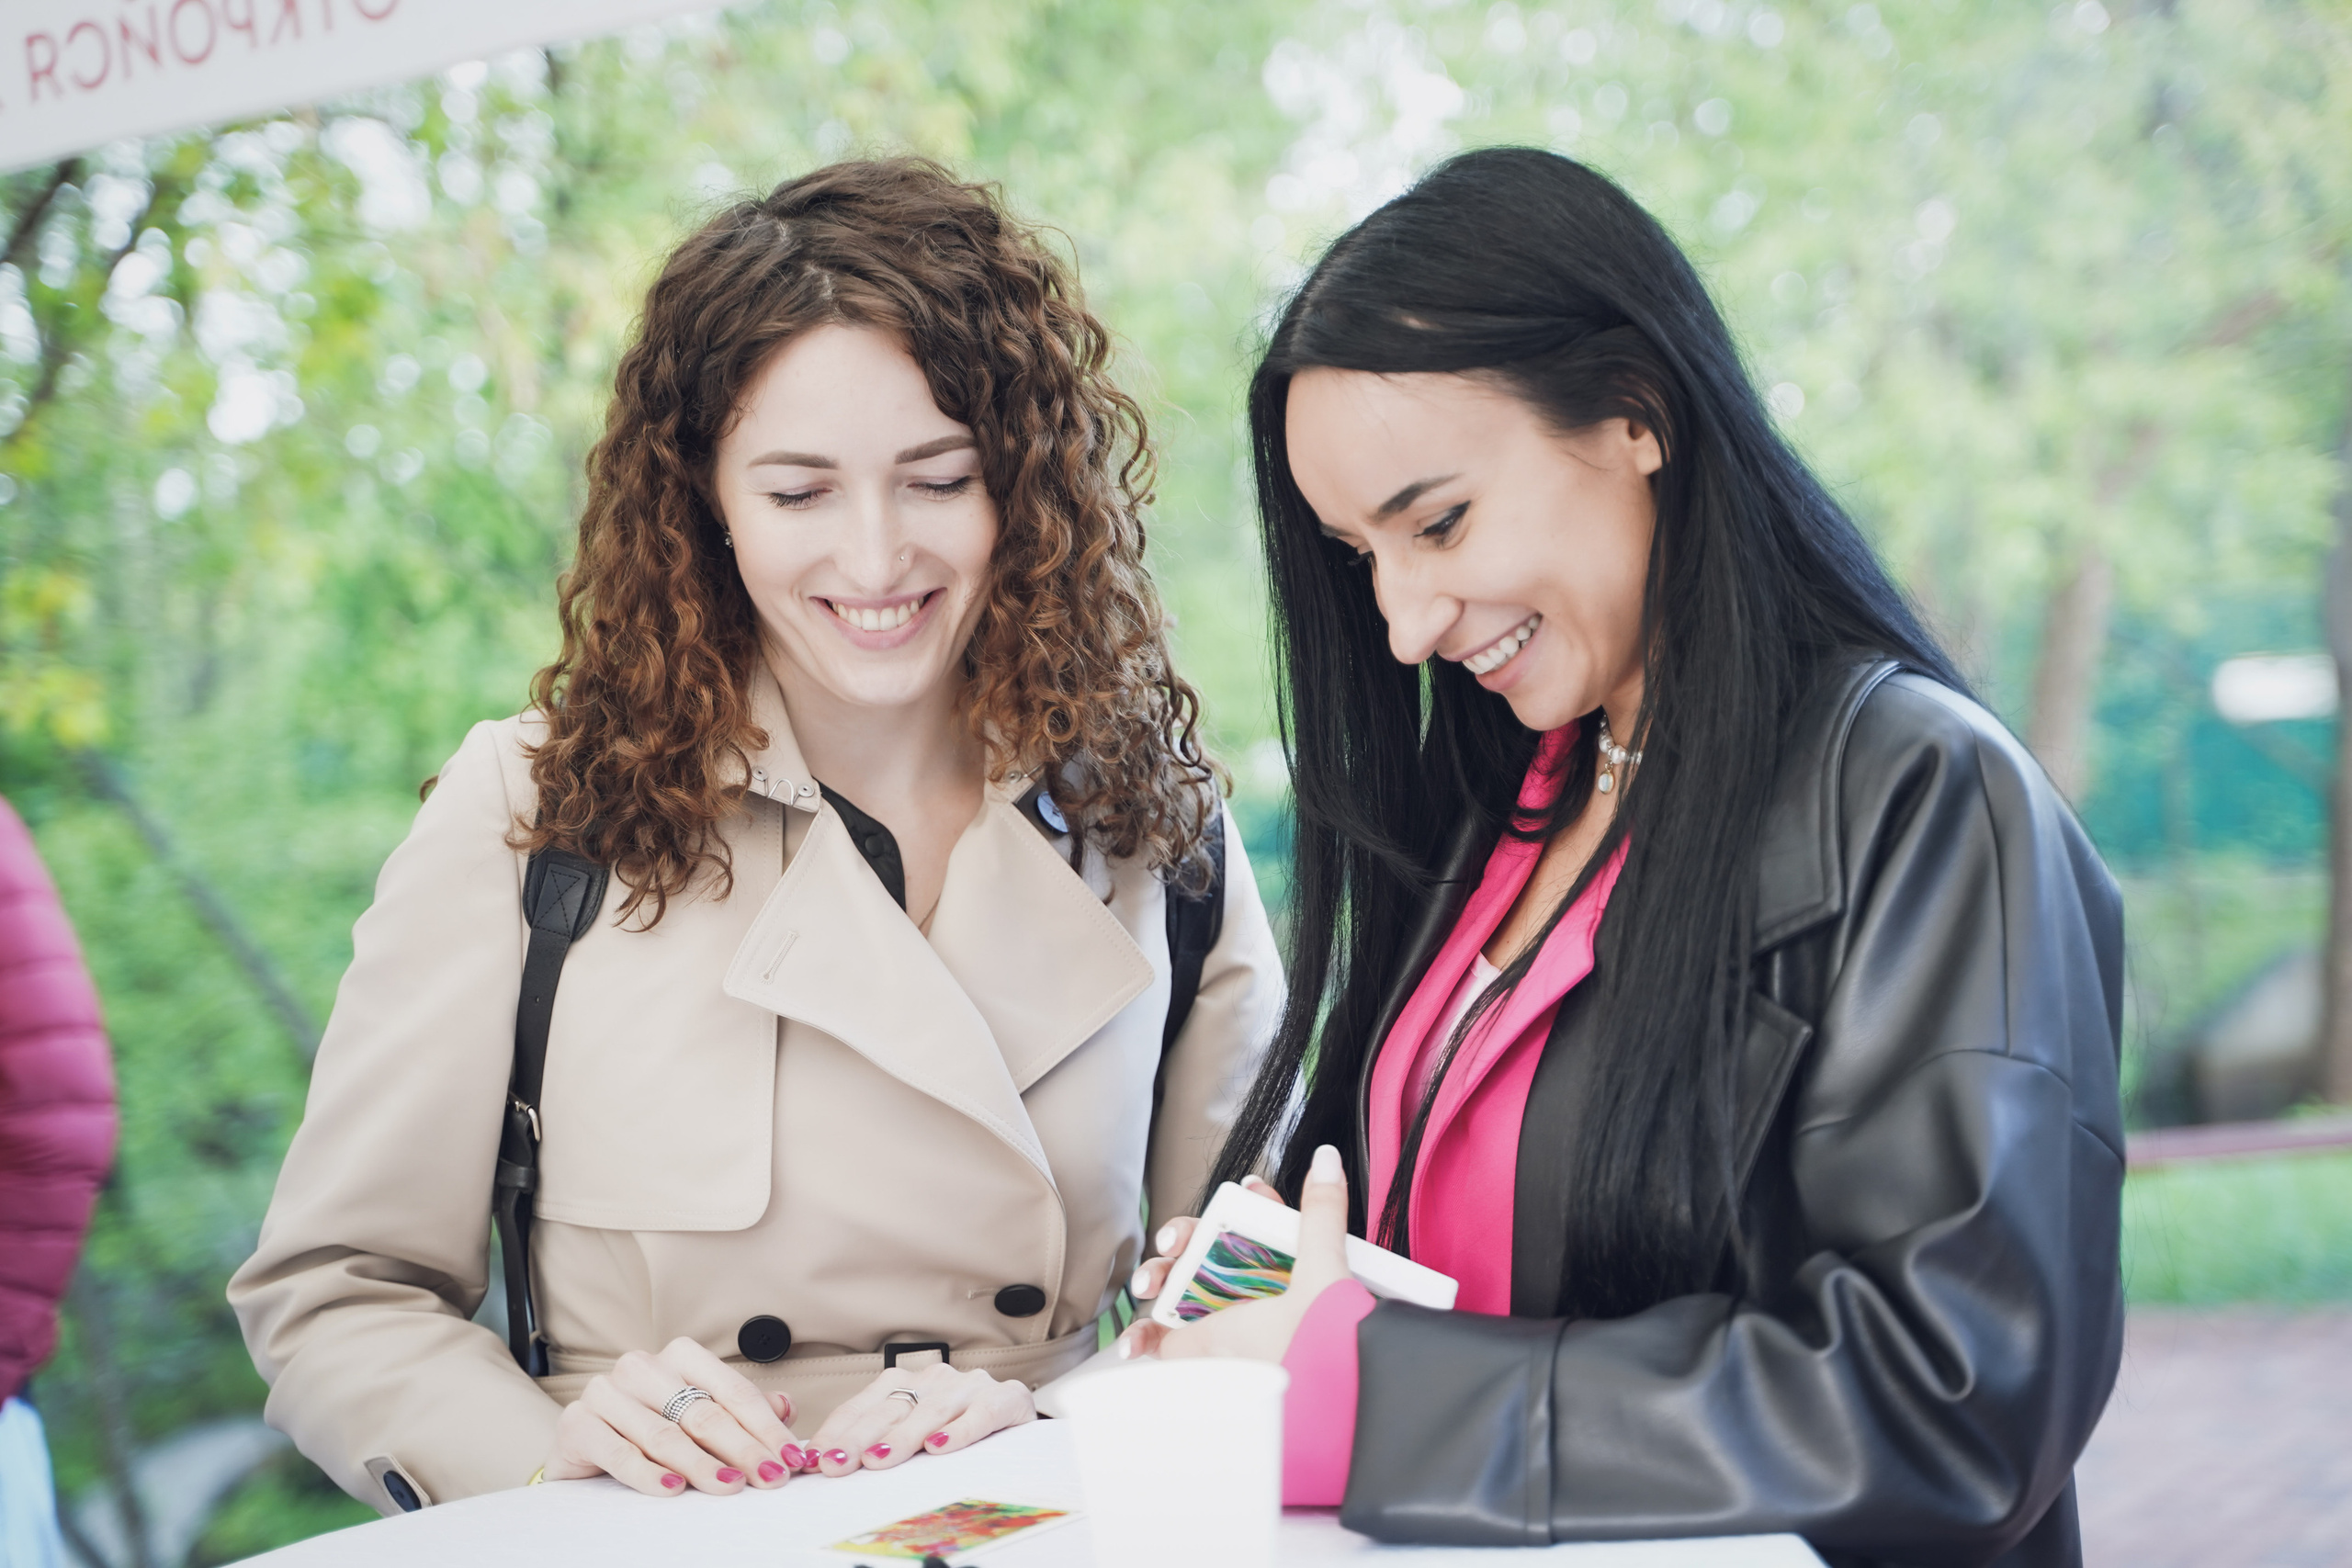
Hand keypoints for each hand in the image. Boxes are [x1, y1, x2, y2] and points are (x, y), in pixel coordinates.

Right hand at [544, 1336, 802, 1495]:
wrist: (583, 1450)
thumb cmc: (650, 1432)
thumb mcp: (699, 1419)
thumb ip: (740, 1411)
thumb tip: (786, 1407)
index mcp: (679, 1356)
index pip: (733, 1391)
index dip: (766, 1427)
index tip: (792, 1458)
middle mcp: (641, 1366)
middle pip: (703, 1413)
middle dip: (743, 1449)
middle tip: (771, 1478)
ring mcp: (606, 1392)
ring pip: (665, 1434)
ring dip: (701, 1465)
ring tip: (730, 1486)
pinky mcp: (578, 1423)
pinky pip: (619, 1452)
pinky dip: (649, 1474)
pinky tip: (673, 1490)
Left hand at [801, 1358, 1035, 1474]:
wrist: (1022, 1430)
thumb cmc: (957, 1437)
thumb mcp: (912, 1437)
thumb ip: (874, 1442)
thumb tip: (817, 1460)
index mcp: (908, 1382)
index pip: (864, 1405)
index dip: (838, 1430)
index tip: (815, 1457)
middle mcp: (937, 1378)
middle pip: (892, 1408)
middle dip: (860, 1438)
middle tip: (837, 1463)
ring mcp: (972, 1385)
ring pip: (932, 1410)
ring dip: (903, 1436)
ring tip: (879, 1459)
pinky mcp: (1008, 1397)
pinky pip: (982, 1412)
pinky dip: (959, 1430)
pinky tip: (939, 1446)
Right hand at [1116, 1143, 1351, 1364]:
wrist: (1308, 1390)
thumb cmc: (1322, 1337)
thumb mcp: (1323, 1263)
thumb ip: (1320, 1210)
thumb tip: (1326, 1156)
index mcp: (1275, 1265)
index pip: (1253, 1222)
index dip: (1243, 1201)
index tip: (1244, 1186)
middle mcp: (1242, 1289)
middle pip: (1201, 1246)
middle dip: (1181, 1234)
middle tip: (1176, 1241)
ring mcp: (1213, 1317)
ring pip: (1172, 1283)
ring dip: (1154, 1274)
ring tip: (1148, 1282)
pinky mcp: (1191, 1349)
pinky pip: (1155, 1336)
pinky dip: (1137, 1334)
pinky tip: (1134, 1338)